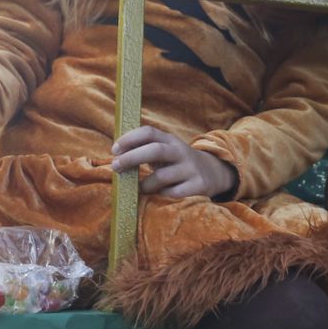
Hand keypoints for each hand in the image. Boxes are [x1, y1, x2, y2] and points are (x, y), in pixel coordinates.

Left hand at [110, 125, 237, 198]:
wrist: (214, 172)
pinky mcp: (198, 185)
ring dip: (145, 185)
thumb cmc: (176, 163)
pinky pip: (173, 194)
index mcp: (170, 140)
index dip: (130, 138)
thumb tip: (115, 156)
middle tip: (116, 167)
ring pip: (162, 177)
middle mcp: (181, 151)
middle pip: (155, 150)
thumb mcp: (165, 152)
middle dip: (132, 158)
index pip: (149, 132)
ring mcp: (191, 168)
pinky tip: (159, 196)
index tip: (114, 150)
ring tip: (140, 189)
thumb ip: (144, 150)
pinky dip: (162, 196)